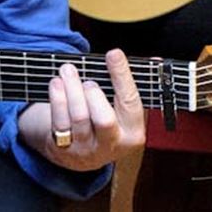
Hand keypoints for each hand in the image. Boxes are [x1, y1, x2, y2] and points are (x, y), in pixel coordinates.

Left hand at [23, 49, 145, 172]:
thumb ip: (134, 86)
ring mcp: (85, 148)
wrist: (80, 157)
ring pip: (79, 117)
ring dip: (71, 89)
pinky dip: (57, 99)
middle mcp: (110, 144)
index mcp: (133, 133)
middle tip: (87, 78)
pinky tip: (56, 84)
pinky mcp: (63, 149)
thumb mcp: (124, 112)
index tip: (114, 54)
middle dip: (94, 93)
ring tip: (67, 70)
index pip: (131, 102)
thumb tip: (155, 62)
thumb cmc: (106, 126)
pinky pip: (58, 122)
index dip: (122, 76)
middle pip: (104, 119)